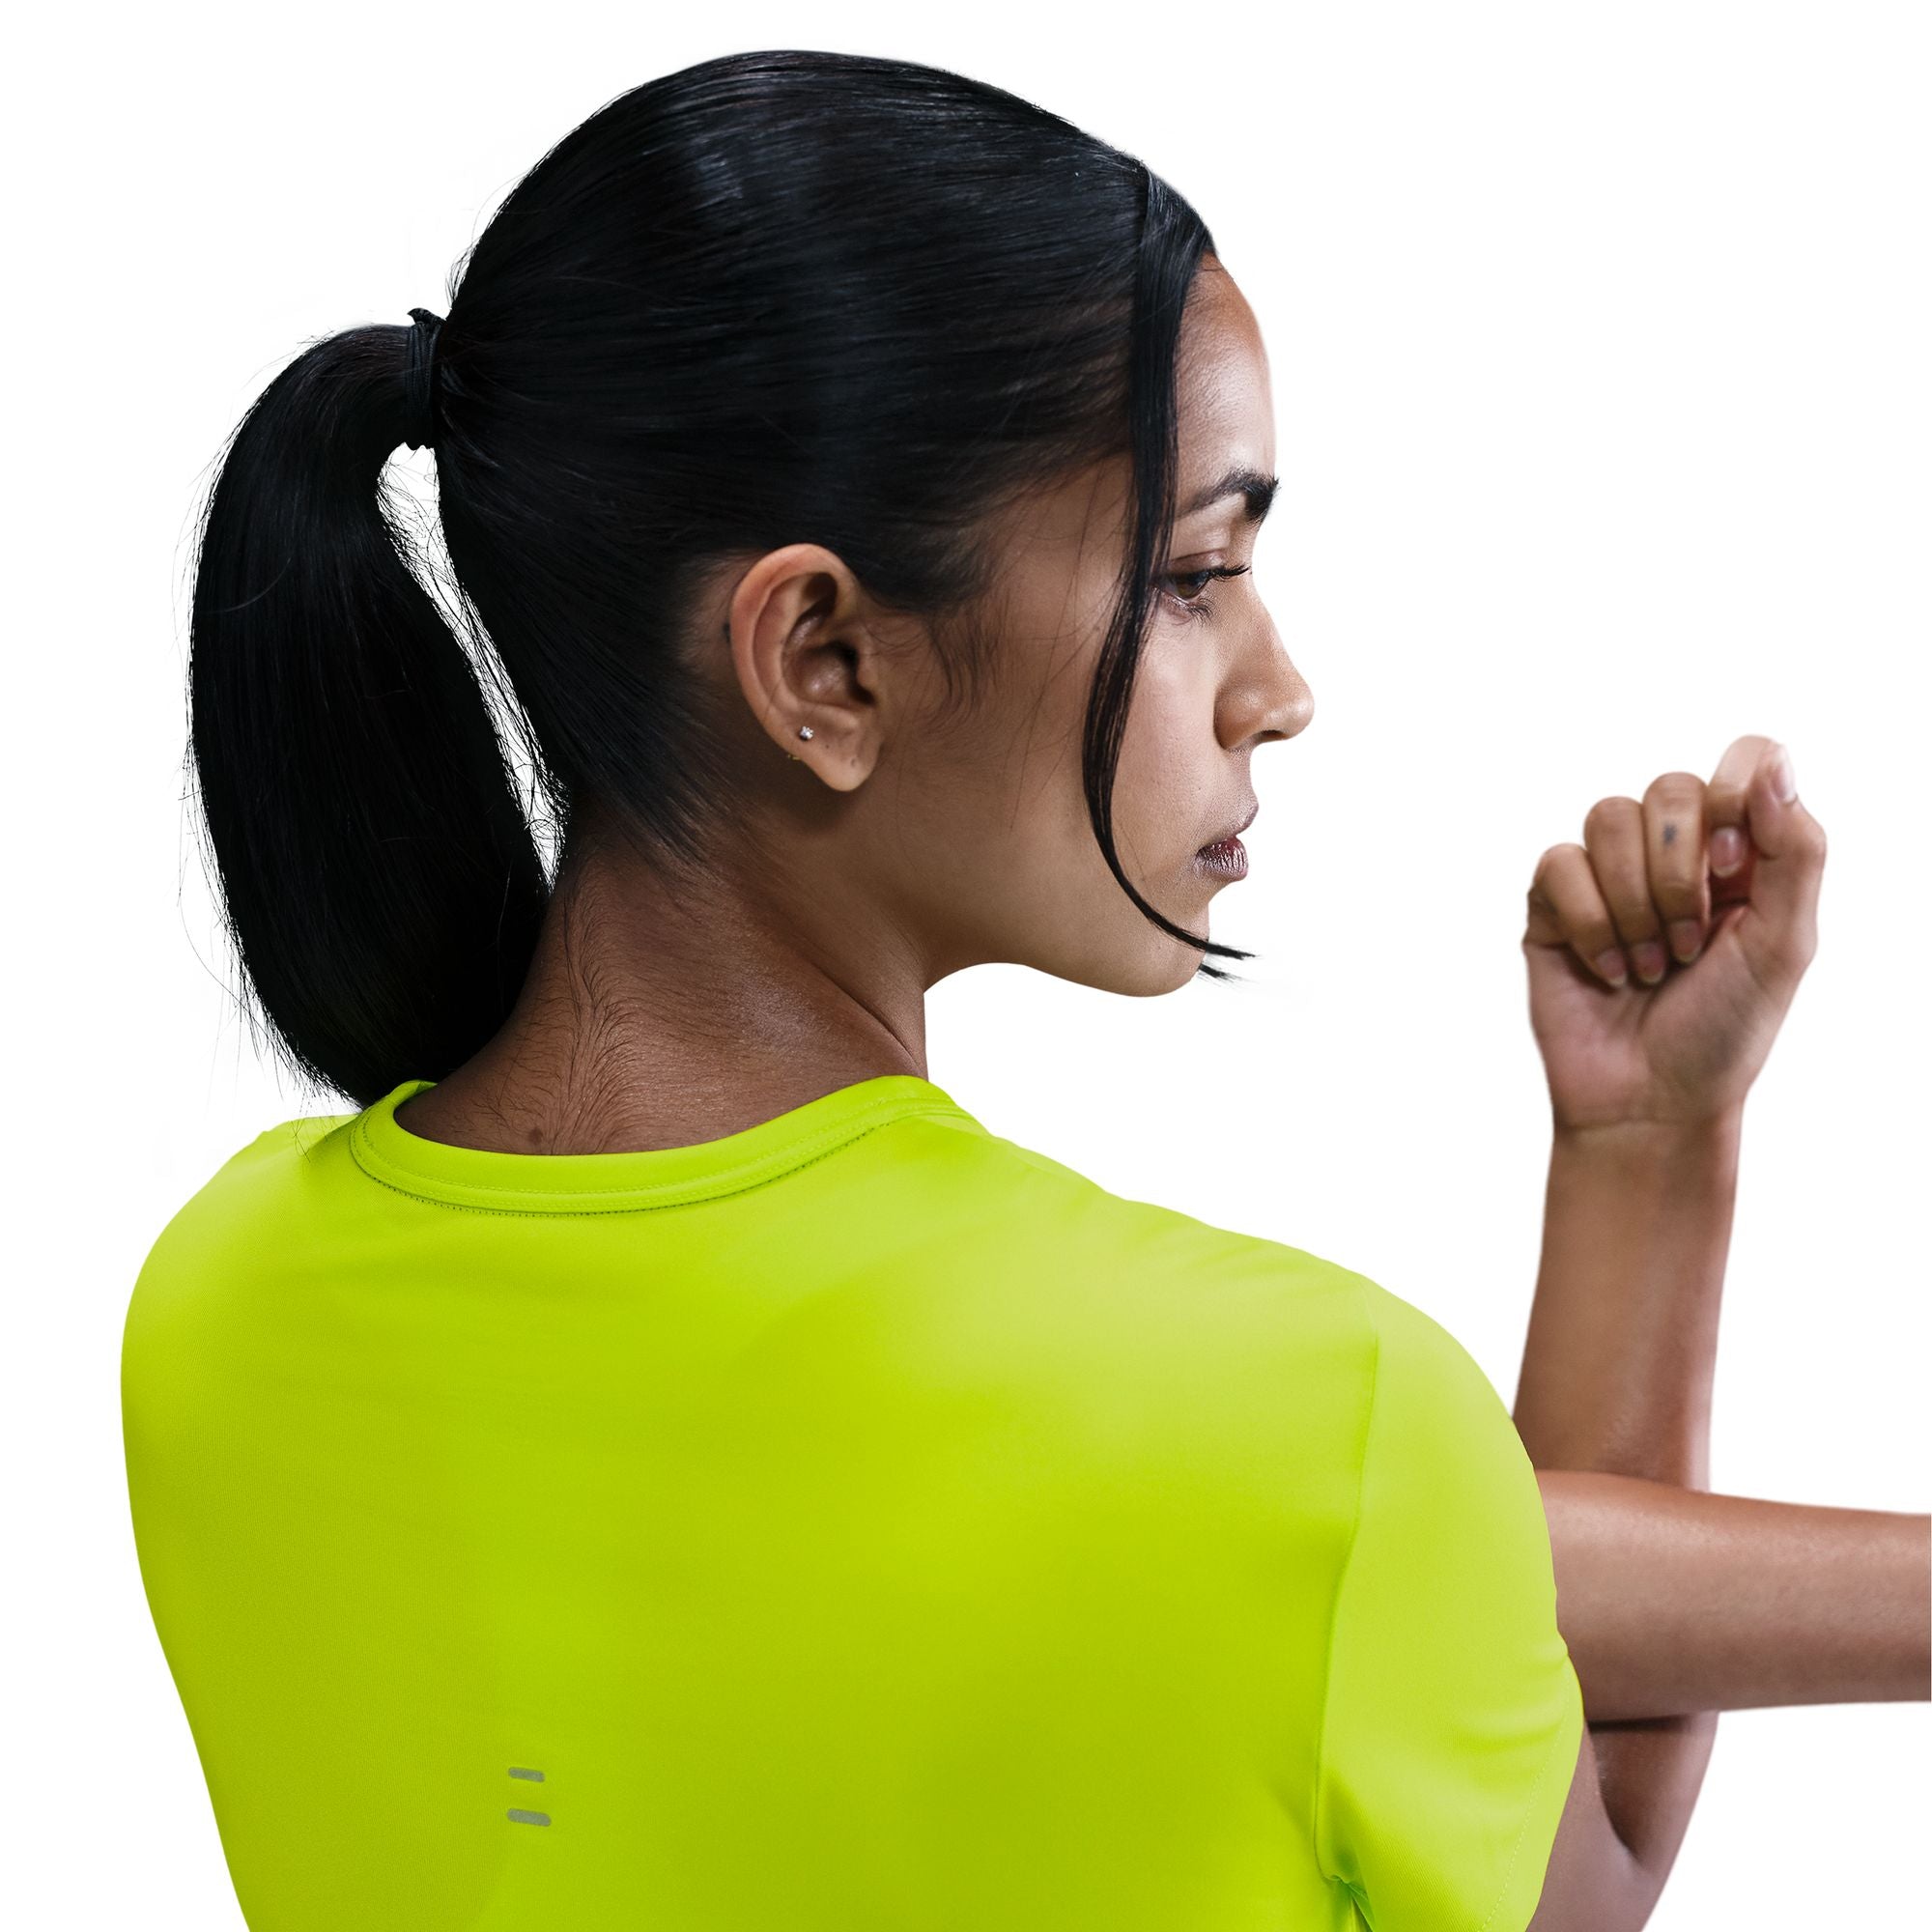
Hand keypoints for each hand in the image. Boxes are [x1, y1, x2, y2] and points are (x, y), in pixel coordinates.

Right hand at [1521, 735, 1825, 1132]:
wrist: (1649, 1104)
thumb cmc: (1724, 1032)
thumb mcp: (1785, 945)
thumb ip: (1795, 850)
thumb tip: (1773, 764)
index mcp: (1743, 852)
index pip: (1745, 760)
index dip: (1734, 797)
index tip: (1731, 869)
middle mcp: (1674, 852)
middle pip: (1669, 787)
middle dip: (1679, 874)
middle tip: (1688, 946)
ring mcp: (1608, 874)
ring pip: (1607, 816)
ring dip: (1634, 905)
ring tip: (1650, 964)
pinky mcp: (1553, 904)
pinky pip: (1558, 865)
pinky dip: (1590, 925)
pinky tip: (1608, 970)